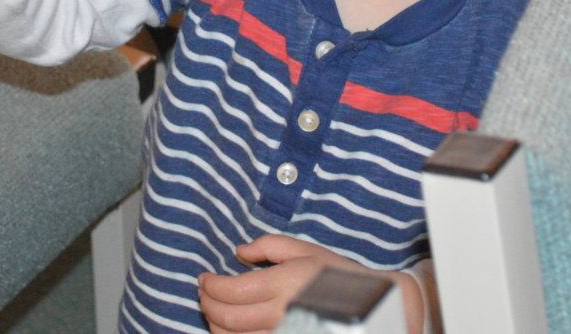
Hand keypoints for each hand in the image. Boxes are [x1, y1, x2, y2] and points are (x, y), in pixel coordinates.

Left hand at [197, 235, 365, 333]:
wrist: (367, 305)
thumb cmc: (335, 273)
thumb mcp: (303, 249)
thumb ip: (267, 246)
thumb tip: (238, 252)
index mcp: (283, 284)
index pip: (232, 291)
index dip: (210, 285)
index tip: (203, 278)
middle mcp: (280, 315)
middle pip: (227, 319)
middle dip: (207, 305)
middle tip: (202, 293)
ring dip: (215, 325)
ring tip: (212, 310)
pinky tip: (230, 330)